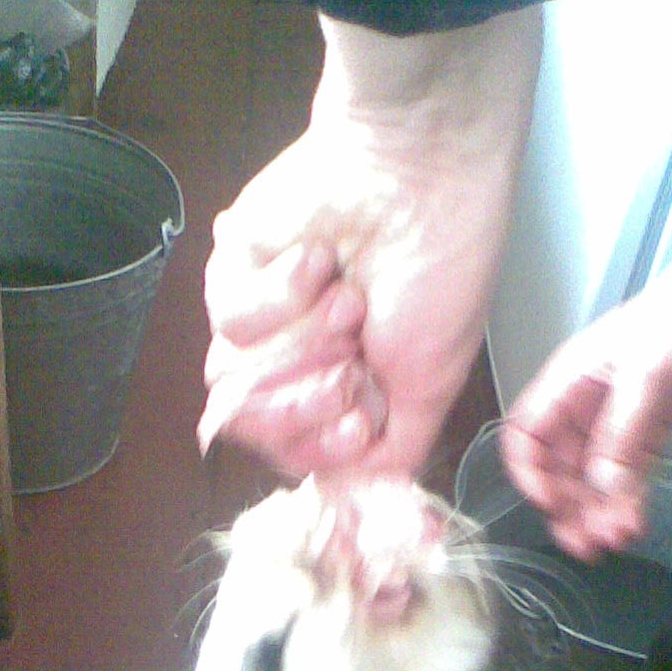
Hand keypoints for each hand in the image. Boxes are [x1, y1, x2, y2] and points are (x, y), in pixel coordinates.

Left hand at [200, 6, 543, 479]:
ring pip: (239, 383)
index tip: (361, 419)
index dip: (324, 448)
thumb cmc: (440, 267)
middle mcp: (301, 361)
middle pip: (263, 430)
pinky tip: (321, 260)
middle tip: (356, 346)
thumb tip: (356, 497)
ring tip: (348, 297)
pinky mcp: (232, 272)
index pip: (301, 458)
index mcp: (348, 389)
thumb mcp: (432, 384)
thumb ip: (392, 454)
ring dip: (306, 341)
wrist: (416, 174)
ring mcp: (264, 319)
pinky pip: (231, 322)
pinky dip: (286, 294)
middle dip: (314, 394)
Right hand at [501, 244, 671, 559]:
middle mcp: (585, 410)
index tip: (551, 505)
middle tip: (588, 545)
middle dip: (570, 508)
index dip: (530, 474)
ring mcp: (617, 426)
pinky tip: (636, 524)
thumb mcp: (647, 375)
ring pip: (595, 482)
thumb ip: (621, 435)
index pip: (527, 436)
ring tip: (617, 540)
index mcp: (568, 384)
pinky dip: (630, 503)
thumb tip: (603, 489)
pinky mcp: (649, 436)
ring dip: (600, 513)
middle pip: (560, 470)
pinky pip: (631, 478)